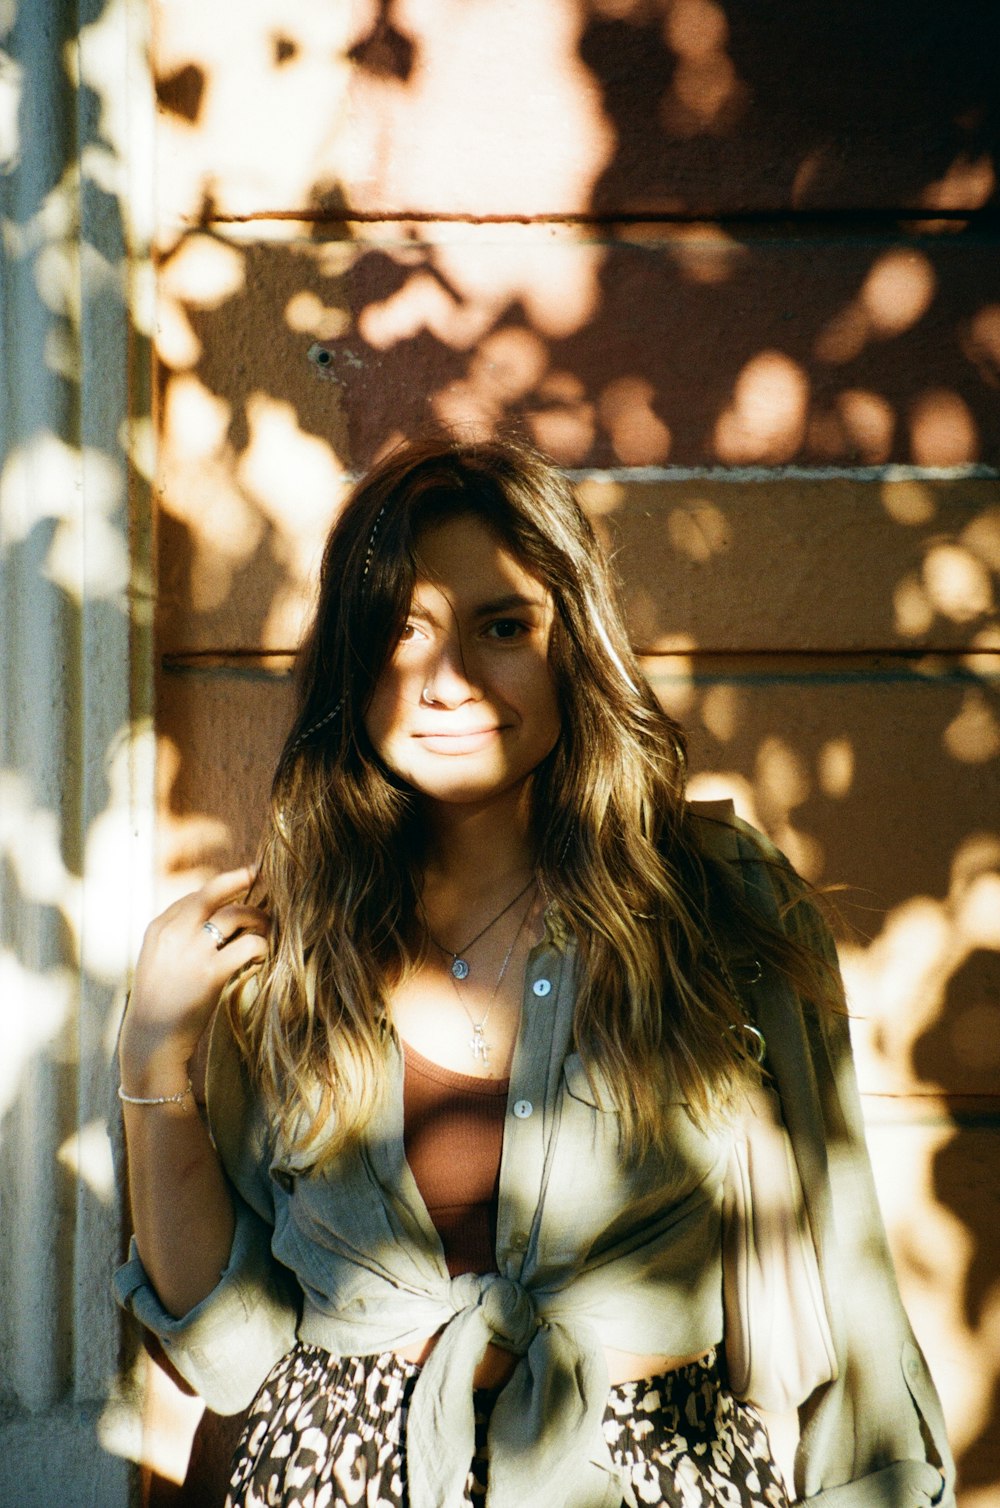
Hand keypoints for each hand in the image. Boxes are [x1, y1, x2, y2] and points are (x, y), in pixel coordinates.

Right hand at [120, 867, 269, 1087]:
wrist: (151, 1041)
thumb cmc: (159, 1003)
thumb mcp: (159, 961)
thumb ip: (179, 937)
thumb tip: (215, 919)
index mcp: (159, 928)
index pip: (196, 896)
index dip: (221, 889)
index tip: (240, 883)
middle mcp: (174, 933)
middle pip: (213, 891)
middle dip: (241, 879)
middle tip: (261, 875)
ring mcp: (193, 951)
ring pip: (237, 914)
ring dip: (259, 918)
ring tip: (268, 928)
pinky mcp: (211, 973)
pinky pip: (249, 945)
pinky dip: (262, 947)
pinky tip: (263, 957)